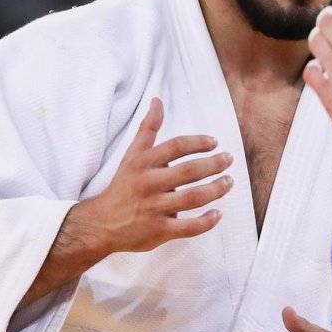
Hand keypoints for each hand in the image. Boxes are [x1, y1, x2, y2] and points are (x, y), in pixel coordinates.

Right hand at [69, 98, 233, 258]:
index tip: (214, 142)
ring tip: (228, 182)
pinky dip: (206, 222)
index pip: (175, 147)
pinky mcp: (158, 231)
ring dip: (215, 190)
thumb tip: (157, 100)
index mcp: (143, 164)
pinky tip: (217, 214)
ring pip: (192, 198)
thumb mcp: (132, 155)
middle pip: (188, 171)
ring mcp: (154, 208)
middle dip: (213, 164)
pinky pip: (188, 227)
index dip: (198, 142)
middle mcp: (149, 184)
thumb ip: (148, 129)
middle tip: (229, 159)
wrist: (101, 224)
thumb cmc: (123, 186)